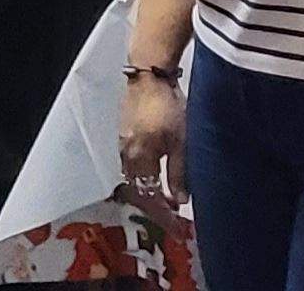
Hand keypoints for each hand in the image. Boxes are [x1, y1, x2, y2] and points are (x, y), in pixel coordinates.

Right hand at [117, 72, 186, 213]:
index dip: (162, 215)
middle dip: (154, 206)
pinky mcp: (124, 133)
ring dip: (148, 191)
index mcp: (140, 159)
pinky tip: (156, 173)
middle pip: (137, 190)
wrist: (149, 76)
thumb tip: (179, 200)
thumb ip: (179, 173)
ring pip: (133, 178)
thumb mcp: (180, 142)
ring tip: (167, 196)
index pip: (149, 197)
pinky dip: (144, 176)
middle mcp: (126, 155)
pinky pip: (131, 165)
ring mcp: (123, 143)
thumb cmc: (168, 107)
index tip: (175, 228)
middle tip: (172, 216)